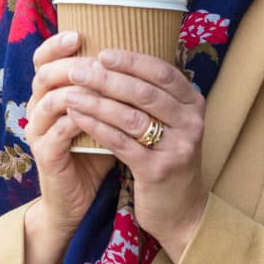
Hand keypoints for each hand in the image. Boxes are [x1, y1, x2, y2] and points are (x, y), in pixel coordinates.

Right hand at [23, 31, 118, 238]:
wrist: (79, 200)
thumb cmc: (94, 154)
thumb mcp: (103, 116)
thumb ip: (110, 91)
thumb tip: (142, 59)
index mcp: (49, 95)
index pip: (42, 60)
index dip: (56, 45)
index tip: (79, 34)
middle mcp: (37, 109)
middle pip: (45, 74)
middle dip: (74, 64)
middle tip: (99, 60)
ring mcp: (38, 132)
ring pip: (51, 100)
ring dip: (80, 90)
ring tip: (104, 84)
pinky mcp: (45, 155)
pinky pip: (60, 131)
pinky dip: (81, 120)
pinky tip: (101, 116)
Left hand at [62, 49, 209, 258]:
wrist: (180, 210)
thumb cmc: (166, 158)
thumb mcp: (170, 123)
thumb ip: (154, 95)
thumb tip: (115, 60)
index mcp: (194, 104)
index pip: (162, 73)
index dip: (131, 61)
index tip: (102, 53)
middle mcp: (191, 123)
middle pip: (144, 92)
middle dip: (107, 79)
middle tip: (77, 70)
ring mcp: (177, 147)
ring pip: (130, 116)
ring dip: (96, 102)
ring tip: (70, 93)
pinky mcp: (158, 170)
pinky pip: (121, 142)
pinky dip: (96, 127)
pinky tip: (77, 118)